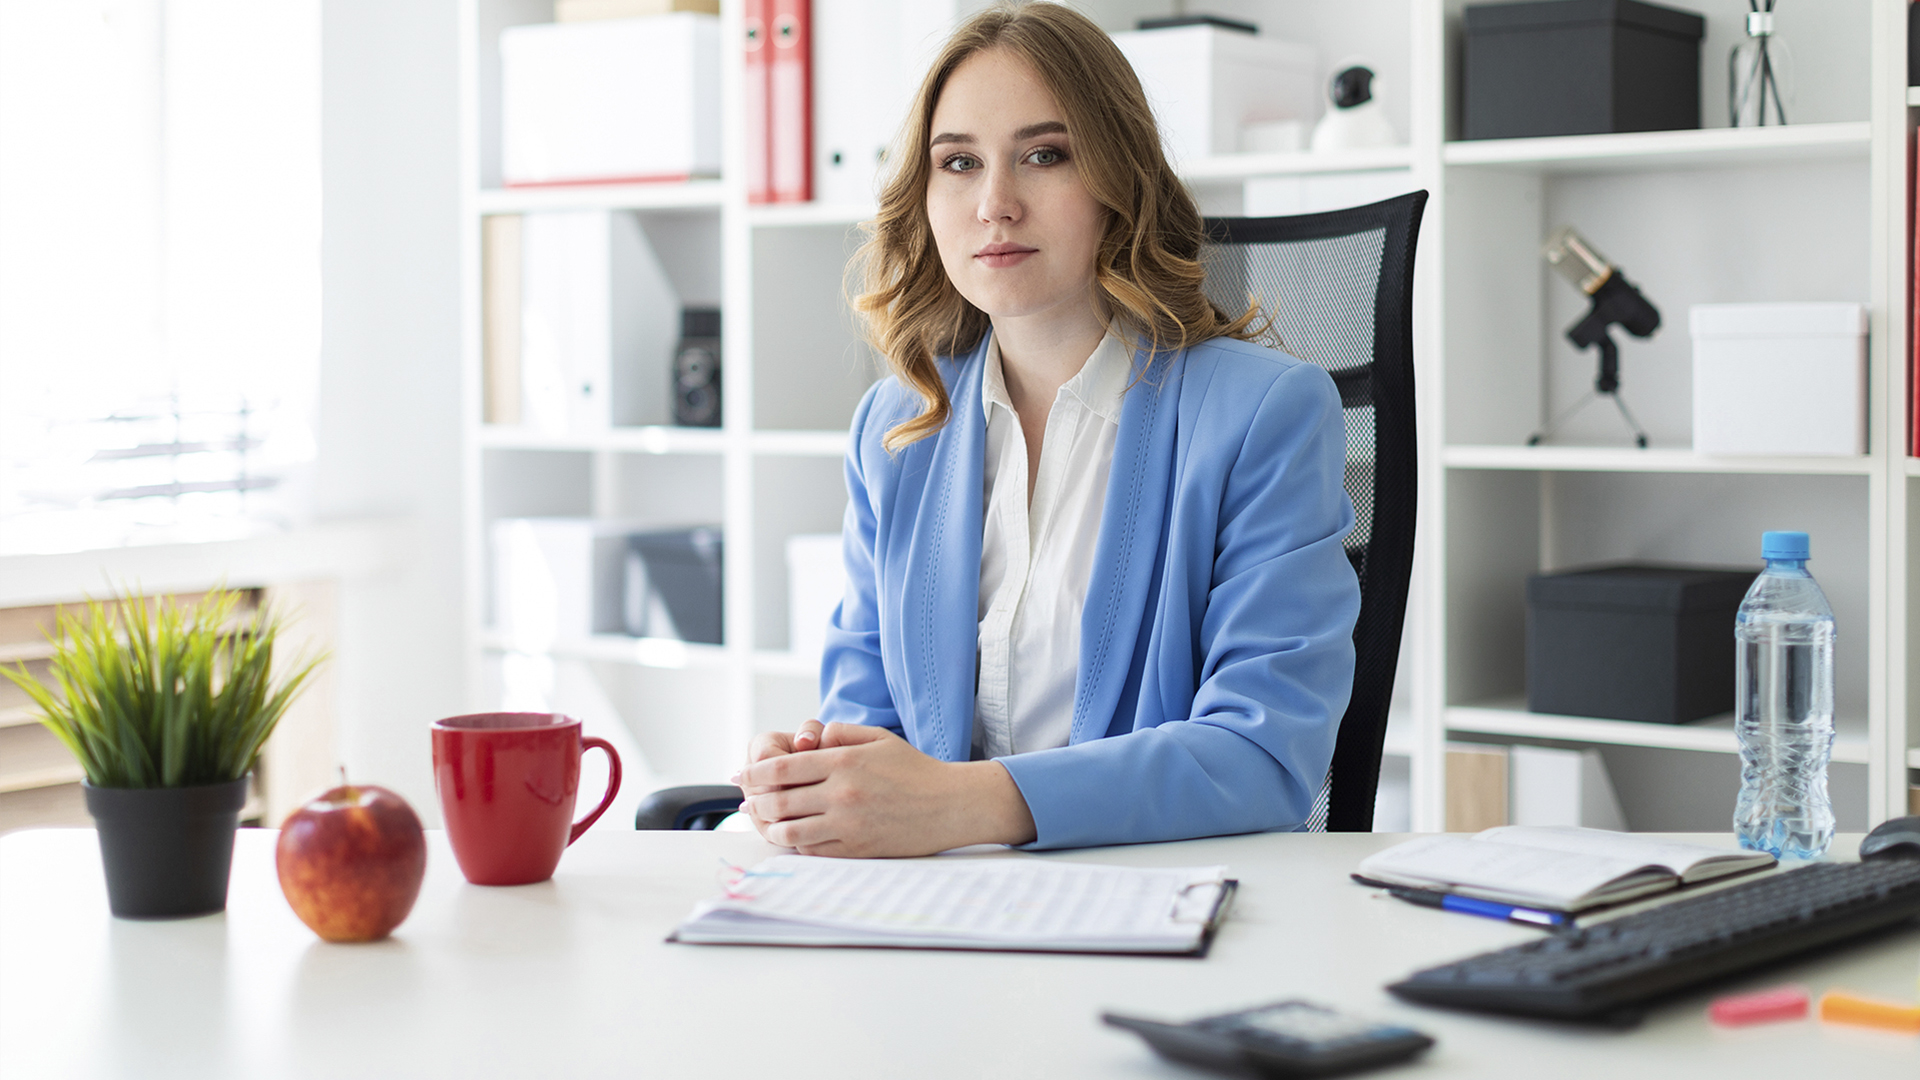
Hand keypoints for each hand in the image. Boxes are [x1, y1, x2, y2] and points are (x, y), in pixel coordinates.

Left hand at [738, 722, 1036, 856]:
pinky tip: (791, 835)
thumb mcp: (878, 738)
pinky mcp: (856, 849)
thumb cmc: (915, 770)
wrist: (950, 805)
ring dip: (768, 826)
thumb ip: (840, 733)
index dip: (754, 772)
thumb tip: (808, 739)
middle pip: (778, 801)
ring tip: (762, 821)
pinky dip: (795, 843)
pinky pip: (812, 850)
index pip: (782, 768)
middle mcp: (841, 795)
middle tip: (745, 800)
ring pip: (789, 830)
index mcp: (843, 763)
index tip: (742, 774)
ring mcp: (848, 825)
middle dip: (754, 801)